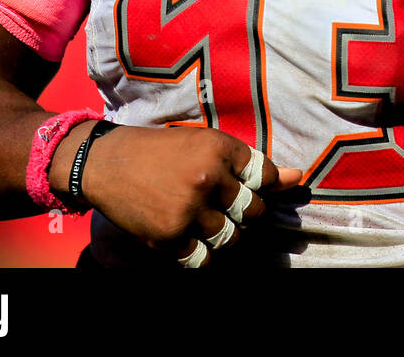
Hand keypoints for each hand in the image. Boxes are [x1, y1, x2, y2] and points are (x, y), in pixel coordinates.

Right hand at [61, 125, 301, 266]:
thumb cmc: (161, 150)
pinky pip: (203, 259)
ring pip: (232, 238)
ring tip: (205, 220)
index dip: (259, 185)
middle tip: (223, 206)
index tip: (242, 185)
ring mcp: (189, 209)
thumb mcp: (205, 144)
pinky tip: (189, 237)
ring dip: (224, 235)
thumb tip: (299, 178)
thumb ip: (250, 164)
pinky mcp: (169, 236)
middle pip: (254, 211)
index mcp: (219, 148)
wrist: (105, 163)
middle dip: (245, 213)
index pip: (264, 177)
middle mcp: (208, 178)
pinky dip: (201, 253)